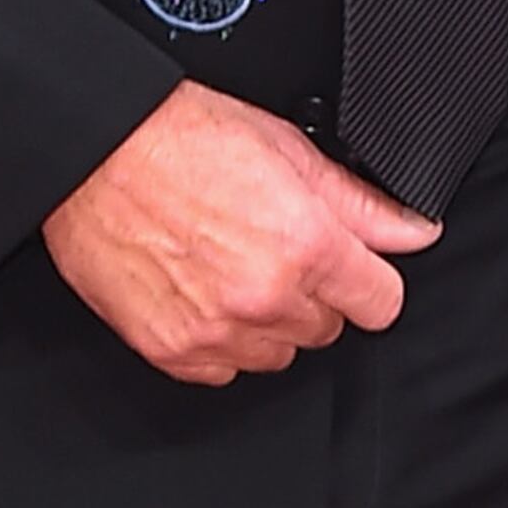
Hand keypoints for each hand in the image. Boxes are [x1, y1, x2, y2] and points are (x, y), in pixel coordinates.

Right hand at [43, 82, 436, 382]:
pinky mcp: (172, 350)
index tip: (348, 269)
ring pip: (276, 354)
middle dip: (309, 295)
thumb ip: (360, 204)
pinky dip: (217, 340)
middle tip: (268, 249)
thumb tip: (415, 232)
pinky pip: (222, 370)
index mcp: (306, 245)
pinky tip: (198, 291)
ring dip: (264, 322)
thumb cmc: (179, 137)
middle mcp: (266, 295)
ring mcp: (217, 330)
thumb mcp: (288, 150)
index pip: (381, 304)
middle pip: (327, 330)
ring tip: (227, 267)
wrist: (92, 150)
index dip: (366, 281)